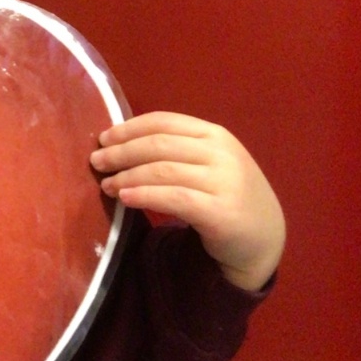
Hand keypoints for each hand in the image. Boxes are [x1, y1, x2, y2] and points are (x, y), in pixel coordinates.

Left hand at [90, 112, 284, 291]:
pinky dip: (145, 195)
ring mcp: (224, 182)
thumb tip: (120, 144)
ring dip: (127, 176)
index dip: (129, 128)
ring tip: (106, 185)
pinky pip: (174, 198)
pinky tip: (125, 199)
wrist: (264, 238)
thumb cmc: (227, 196)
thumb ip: (177, 151)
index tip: (103, 138)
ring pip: (163, 170)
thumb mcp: (209, 164)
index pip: (164, 121)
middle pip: (159, 144)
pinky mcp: (221, 212)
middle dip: (122, 151)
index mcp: (215, 134)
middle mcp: (221, 153)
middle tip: (96, 162)